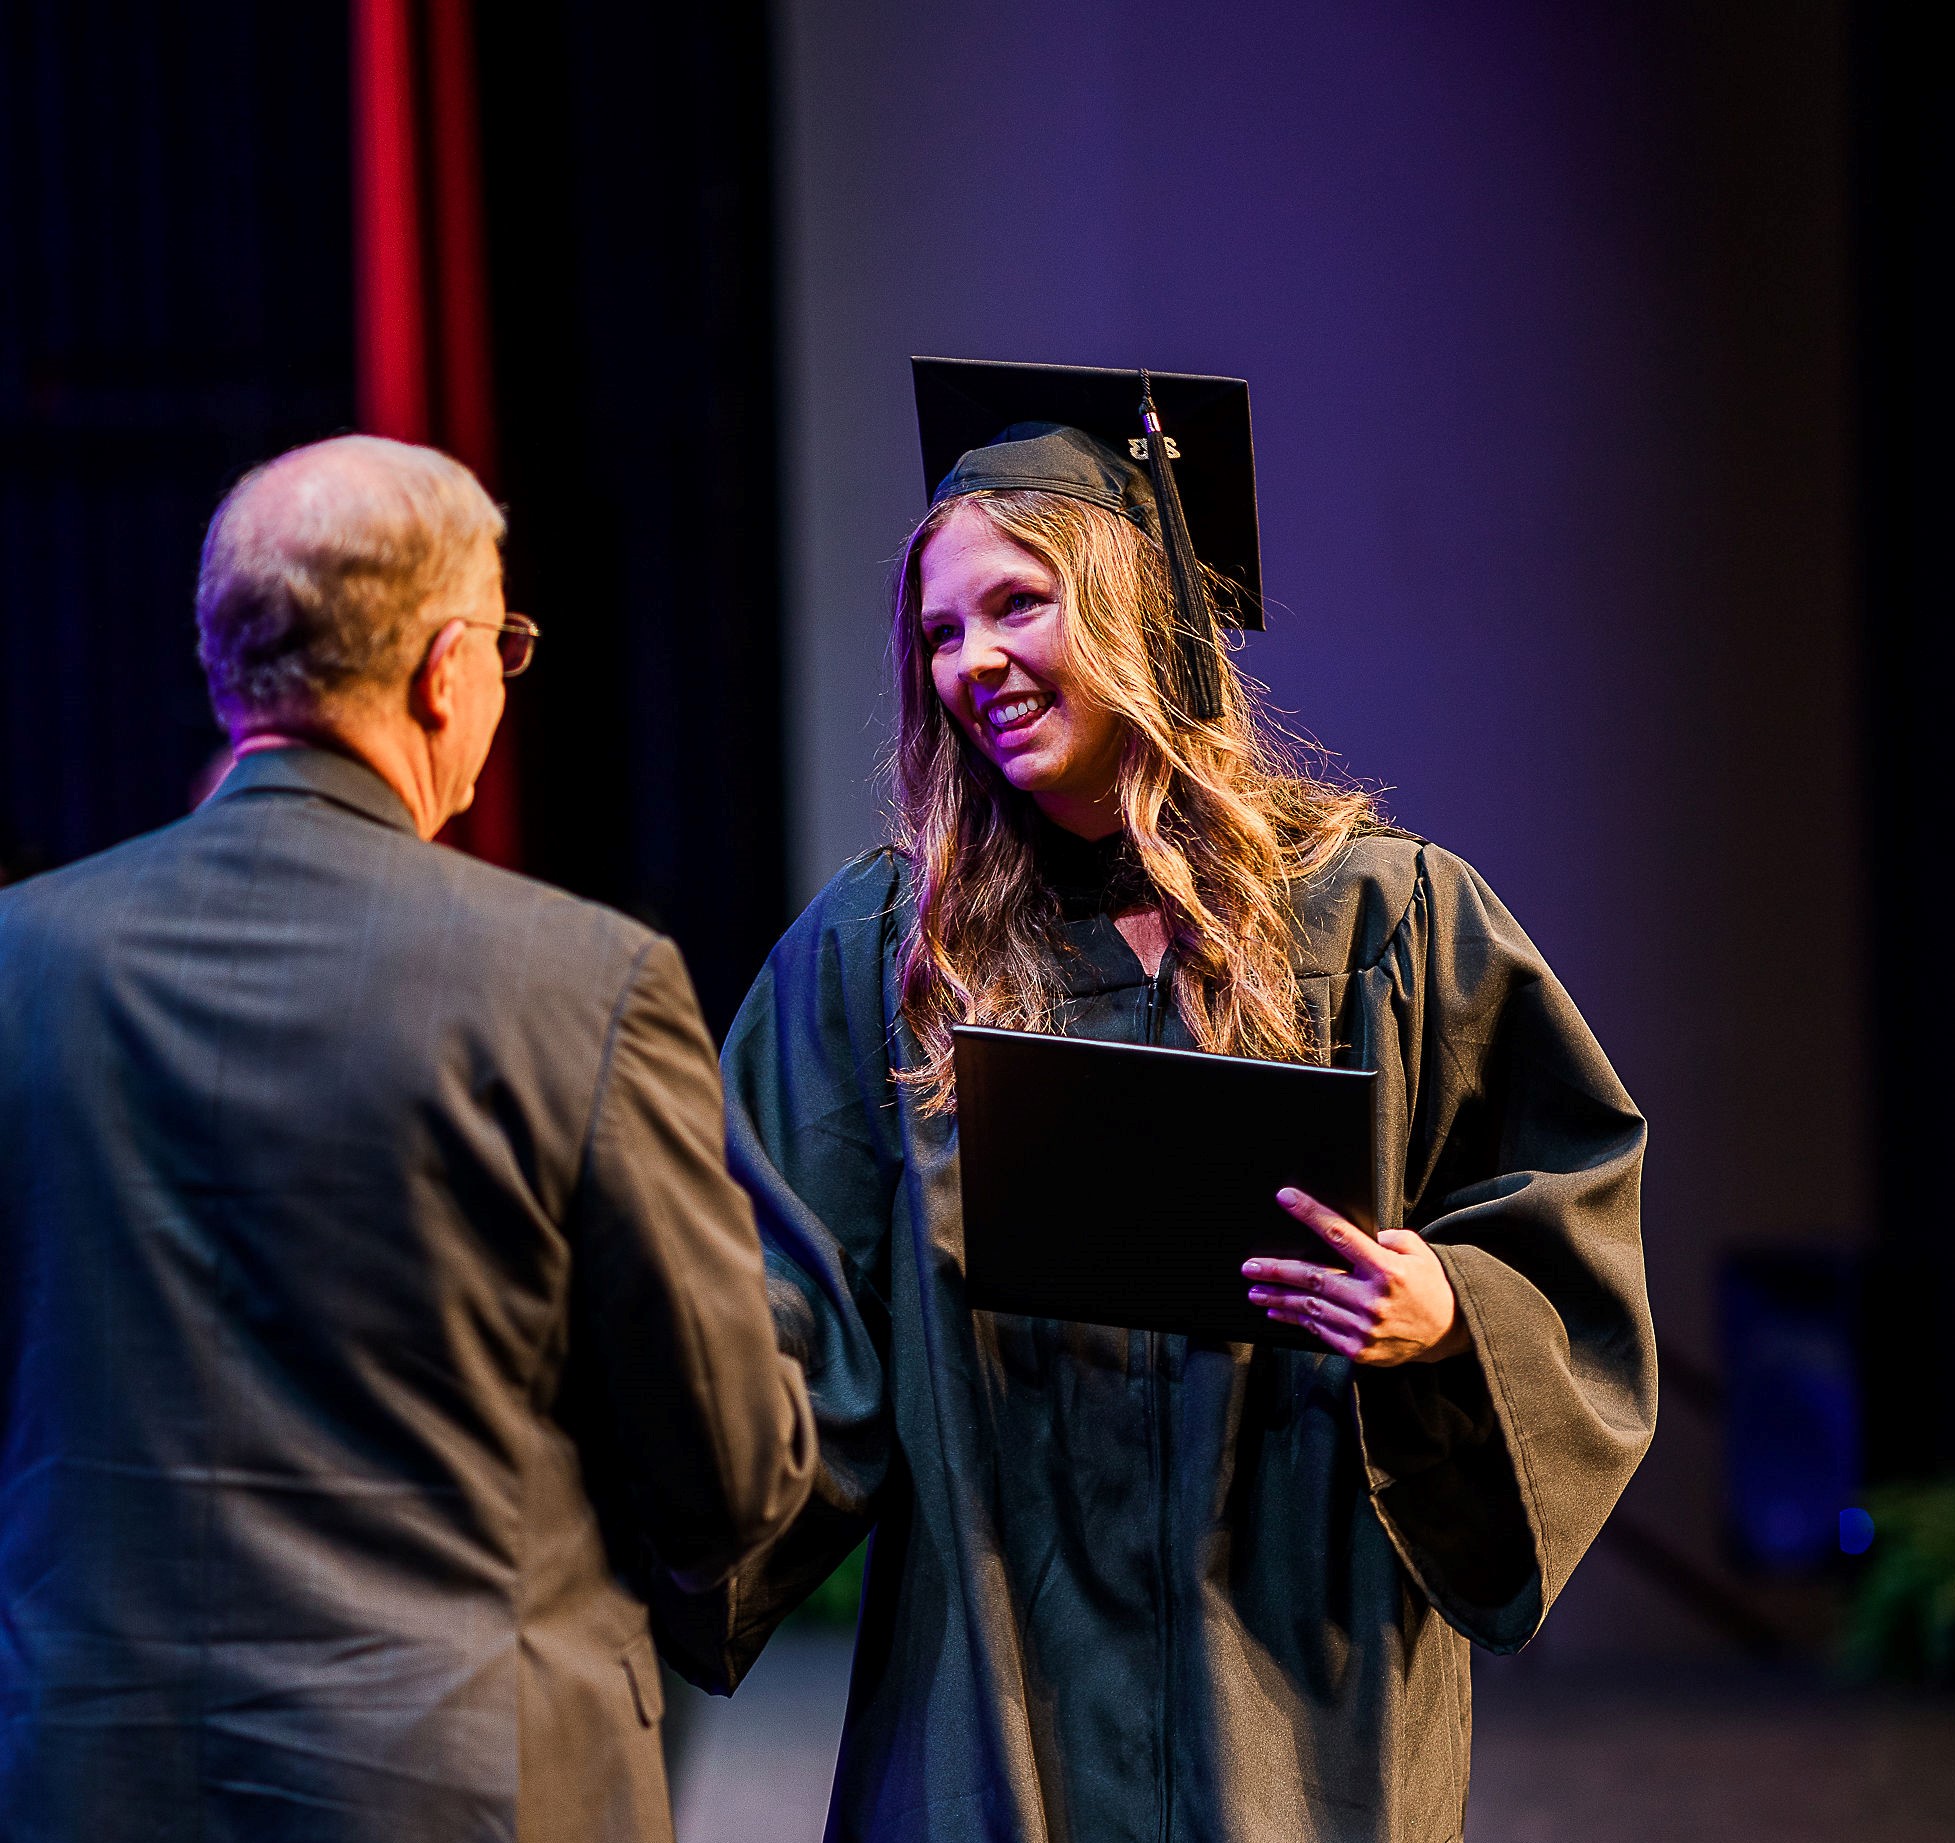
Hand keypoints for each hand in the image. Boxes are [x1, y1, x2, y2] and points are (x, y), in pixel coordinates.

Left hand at [1243, 1188, 1470, 1365]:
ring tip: (1255, 1290)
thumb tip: (1349, 1235)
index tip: (1286, 1198)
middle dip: (1277, 1271)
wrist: (1450, 1331)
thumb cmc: (1430, 1285)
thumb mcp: (1417, 1251)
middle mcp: (1373, 1299)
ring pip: (1311, 1308)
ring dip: (1279, 1299)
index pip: (1340, 1234)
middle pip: (1313, 1278)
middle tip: (1249, 1266)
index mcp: (1387, 1268)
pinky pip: (1320, 1332)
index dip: (1310, 1214)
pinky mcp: (1359, 1350)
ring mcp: (1365, 1328)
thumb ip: (1385, 1238)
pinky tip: (1279, 1313)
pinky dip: (1297, 1320)